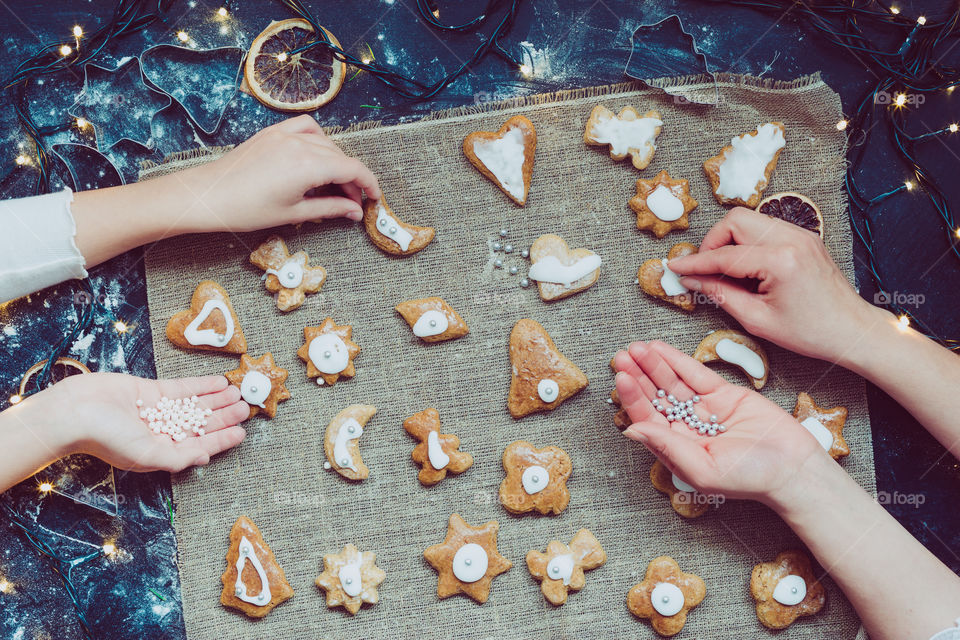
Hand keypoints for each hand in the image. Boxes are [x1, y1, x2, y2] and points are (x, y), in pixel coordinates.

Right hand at [44, 372, 247, 472]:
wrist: (74, 412)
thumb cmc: (105, 439)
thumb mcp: (145, 455)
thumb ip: (176, 458)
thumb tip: (203, 460)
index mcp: (159, 451)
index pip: (198, 446)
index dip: (221, 440)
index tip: (241, 433)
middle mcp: (160, 432)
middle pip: (199, 424)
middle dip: (223, 417)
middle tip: (246, 408)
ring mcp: (155, 410)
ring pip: (193, 405)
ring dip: (215, 400)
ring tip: (238, 394)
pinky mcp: (149, 391)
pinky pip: (180, 388)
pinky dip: (200, 386)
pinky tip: (218, 383)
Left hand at [72, 115, 382, 268]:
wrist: (207, 196)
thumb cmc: (246, 210)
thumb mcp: (293, 213)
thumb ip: (329, 208)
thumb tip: (354, 210)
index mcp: (308, 165)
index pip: (353, 168)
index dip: (368, 184)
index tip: (374, 199)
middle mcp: (299, 144)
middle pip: (340, 156)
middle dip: (351, 179)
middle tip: (351, 202)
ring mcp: (284, 135)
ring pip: (325, 143)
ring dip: (335, 161)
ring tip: (333, 184)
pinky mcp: (271, 133)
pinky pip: (305, 127)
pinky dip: (317, 139)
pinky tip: (314, 156)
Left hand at [613, 340, 826, 503]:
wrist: (793, 468)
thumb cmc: (750, 479)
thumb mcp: (703, 469)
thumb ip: (667, 446)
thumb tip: (631, 431)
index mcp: (676, 449)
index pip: (648, 418)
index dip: (633, 398)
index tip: (622, 377)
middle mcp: (686, 428)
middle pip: (655, 398)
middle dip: (638, 377)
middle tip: (621, 356)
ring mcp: (704, 410)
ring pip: (672, 383)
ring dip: (653, 365)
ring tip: (636, 347)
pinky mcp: (724, 395)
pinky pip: (695, 375)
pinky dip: (677, 361)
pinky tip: (660, 348)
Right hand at [667, 208, 878, 362]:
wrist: (852, 330)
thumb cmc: (810, 332)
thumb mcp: (758, 320)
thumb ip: (721, 295)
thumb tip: (693, 281)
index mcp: (780, 261)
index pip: (724, 255)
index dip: (695, 263)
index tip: (675, 267)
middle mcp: (791, 238)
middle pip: (734, 219)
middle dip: (713, 242)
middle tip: (706, 270)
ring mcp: (800, 233)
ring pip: (748, 219)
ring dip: (730, 241)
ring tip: (726, 272)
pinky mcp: (804, 236)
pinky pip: (764, 228)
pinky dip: (748, 242)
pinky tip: (747, 268)